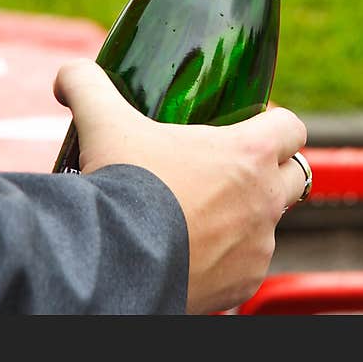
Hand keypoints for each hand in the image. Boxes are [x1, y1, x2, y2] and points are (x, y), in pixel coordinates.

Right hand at [53, 59, 308, 313]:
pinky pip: (245, 265)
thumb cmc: (123, 184)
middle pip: (295, 175)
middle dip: (268, 169)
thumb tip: (68, 75)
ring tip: (197, 211)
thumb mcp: (102, 120)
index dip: (272, 119)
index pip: (292, 126)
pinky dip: (225, 256)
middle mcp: (264, 201)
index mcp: (247, 153)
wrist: (117, 261)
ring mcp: (258, 248)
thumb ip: (87, 84)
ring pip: (267, 224)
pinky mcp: (243, 286)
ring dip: (243, 215)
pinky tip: (189, 247)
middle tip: (225, 166)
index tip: (245, 122)